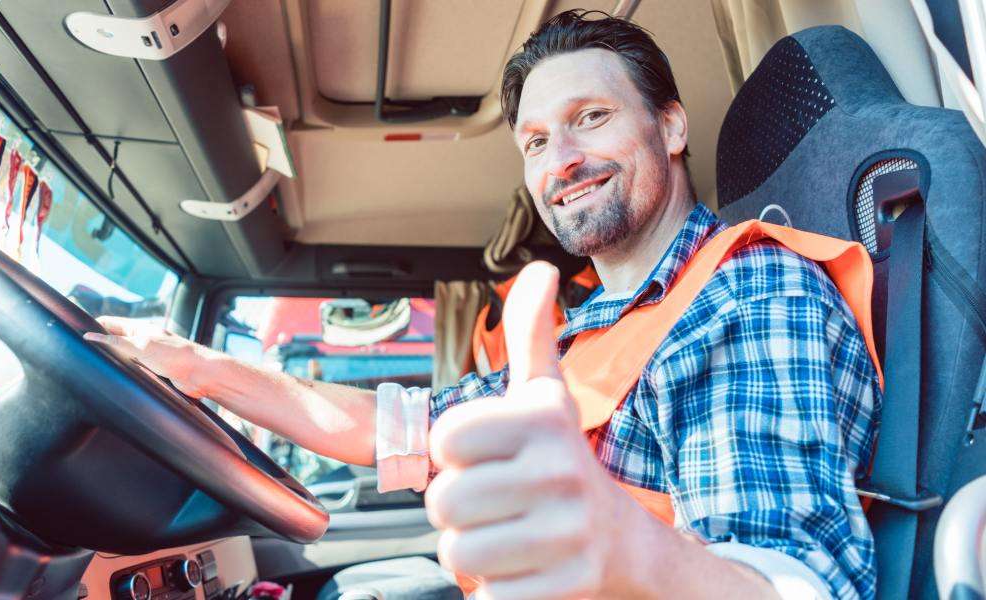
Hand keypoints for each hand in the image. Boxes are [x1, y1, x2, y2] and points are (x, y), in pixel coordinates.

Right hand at [84, 316, 208, 397]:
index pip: (110, 323)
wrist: (201, 374)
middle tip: (80, 353)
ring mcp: (149, 356)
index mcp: (140, 329)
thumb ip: (115, 342)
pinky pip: (134, 370)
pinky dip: (125, 372)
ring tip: (94, 367)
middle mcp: (144, 340)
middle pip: (115, 340)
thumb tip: (89, 336)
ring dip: (113, 361)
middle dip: (100, 344)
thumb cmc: (175, 355)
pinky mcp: (155, 371)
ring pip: (124, 357)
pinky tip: (116, 379)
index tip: (76, 333)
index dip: (93, 326)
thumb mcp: (140, 346)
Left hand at [426, 262, 651, 599]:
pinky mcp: (568, 583)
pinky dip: (496, 590)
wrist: (623, 540)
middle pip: (444, 501)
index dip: (454, 454)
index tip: (486, 456)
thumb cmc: (564, 461)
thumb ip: (531, 334)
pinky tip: (525, 567)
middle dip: (459, 507)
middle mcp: (560, 469)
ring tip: (508, 534)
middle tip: (495, 502)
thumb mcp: (547, 396)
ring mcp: (567, 531)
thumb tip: (538, 270)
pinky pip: (487, 597)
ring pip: (459, 553)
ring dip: (473, 550)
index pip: (444, 440)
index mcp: (543, 419)